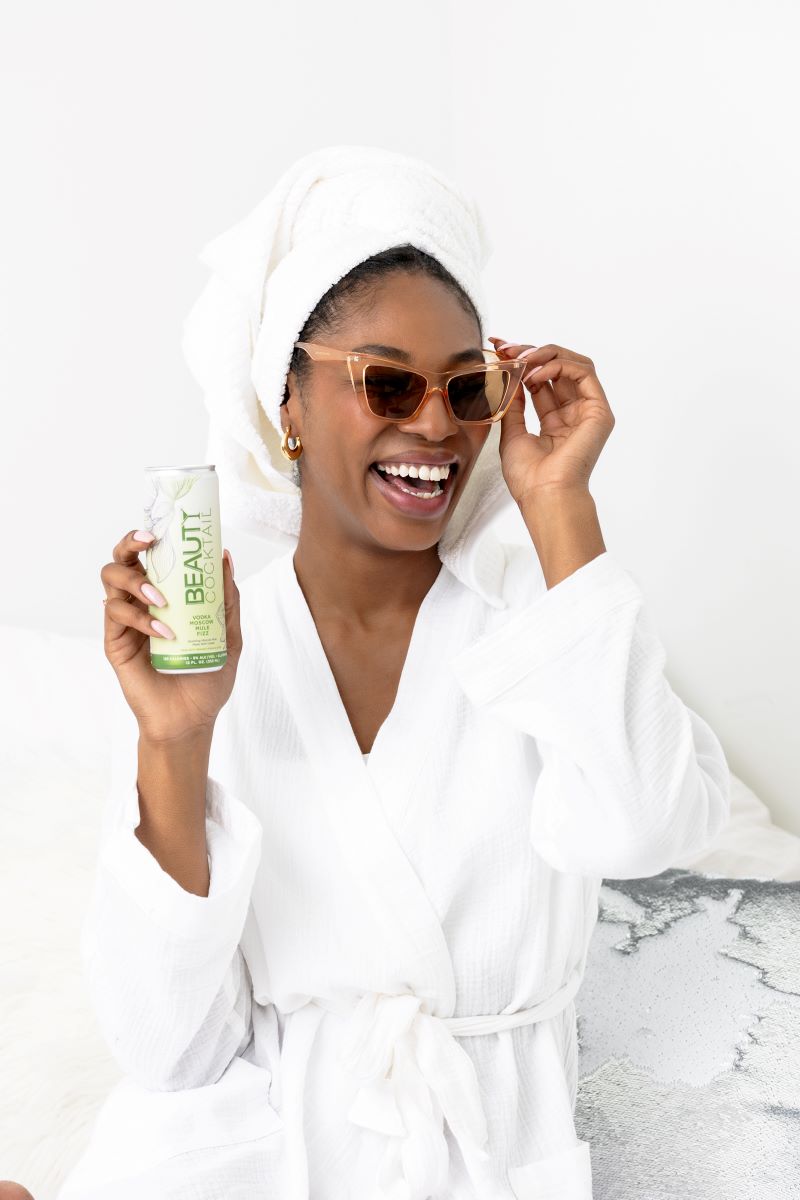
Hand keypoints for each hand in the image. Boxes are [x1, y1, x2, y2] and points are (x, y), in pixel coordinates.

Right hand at [101, 529, 241, 743]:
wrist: (191, 720)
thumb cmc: (207, 678)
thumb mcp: (228, 635)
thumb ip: (227, 599)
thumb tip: (224, 556)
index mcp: (165, 596)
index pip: (151, 557)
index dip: (151, 535)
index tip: (164, 526)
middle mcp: (140, 602)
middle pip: (122, 558)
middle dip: (131, 542)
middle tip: (150, 541)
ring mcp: (125, 621)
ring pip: (112, 579)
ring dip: (137, 582)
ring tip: (163, 600)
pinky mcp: (115, 642)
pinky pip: (116, 615)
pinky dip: (140, 617)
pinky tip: (163, 631)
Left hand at [488, 337, 614, 507]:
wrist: (544, 496)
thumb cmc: (529, 477)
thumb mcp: (512, 432)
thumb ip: (513, 404)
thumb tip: (509, 377)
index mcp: (556, 422)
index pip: (541, 381)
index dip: (522, 362)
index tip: (499, 350)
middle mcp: (574, 414)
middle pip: (558, 369)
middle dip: (532, 353)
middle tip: (508, 349)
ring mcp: (589, 412)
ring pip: (575, 364)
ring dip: (546, 355)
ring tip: (522, 361)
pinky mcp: (599, 412)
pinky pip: (584, 373)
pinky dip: (558, 366)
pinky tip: (534, 376)